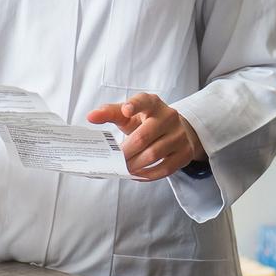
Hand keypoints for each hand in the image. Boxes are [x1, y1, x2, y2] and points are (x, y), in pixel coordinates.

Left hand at [86, 93, 204, 180]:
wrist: (176, 130)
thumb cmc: (146, 121)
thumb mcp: (129, 114)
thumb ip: (110, 113)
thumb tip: (91, 116)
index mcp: (153, 103)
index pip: (144, 101)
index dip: (135, 105)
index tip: (126, 110)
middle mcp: (169, 116)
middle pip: (143, 136)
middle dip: (126, 151)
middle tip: (113, 160)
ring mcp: (179, 135)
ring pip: (154, 154)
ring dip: (135, 165)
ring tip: (123, 169)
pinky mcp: (185, 152)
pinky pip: (165, 168)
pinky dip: (148, 174)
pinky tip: (137, 174)